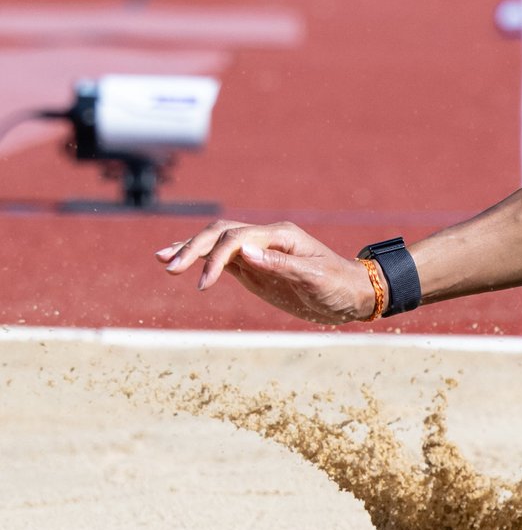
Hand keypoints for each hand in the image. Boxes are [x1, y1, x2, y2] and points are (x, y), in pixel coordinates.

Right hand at [157, 221, 376, 324]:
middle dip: (193, 247)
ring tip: (162, 260)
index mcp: (280, 236)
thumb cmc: (338, 285)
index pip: (237, 238)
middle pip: (220, 233)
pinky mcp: (254, 268)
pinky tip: (180, 263)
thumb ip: (281, 265)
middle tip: (169, 267)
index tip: (204, 283)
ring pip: (217, 242)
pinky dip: (201, 260)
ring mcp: (258, 252)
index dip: (216, 257)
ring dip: (190, 248)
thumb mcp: (315, 278)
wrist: (351, 296)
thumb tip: (245, 253)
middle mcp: (266, 238)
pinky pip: (222, 259)